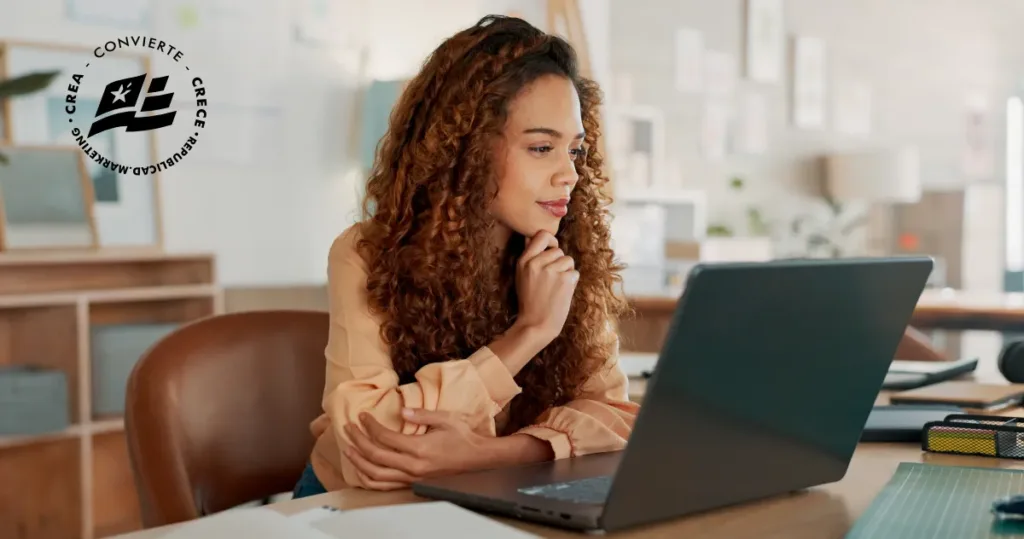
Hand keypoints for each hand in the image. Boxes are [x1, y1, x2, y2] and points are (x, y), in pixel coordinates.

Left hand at [343, 409, 493, 488]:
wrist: (477, 457)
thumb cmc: (463, 436)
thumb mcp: (445, 418)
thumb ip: (422, 414)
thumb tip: (402, 411)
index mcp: (419, 448)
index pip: (385, 438)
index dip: (370, 426)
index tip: (362, 416)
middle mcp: (413, 466)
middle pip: (375, 456)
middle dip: (358, 441)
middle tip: (348, 429)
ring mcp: (412, 477)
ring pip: (376, 475)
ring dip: (359, 462)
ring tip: (348, 449)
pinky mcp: (414, 483)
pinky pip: (385, 485)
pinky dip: (370, 478)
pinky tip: (362, 469)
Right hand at [514, 231, 578, 343]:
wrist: (535, 325)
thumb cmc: (530, 302)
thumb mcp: (522, 276)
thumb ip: (529, 257)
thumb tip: (532, 237)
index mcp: (524, 261)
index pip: (542, 235)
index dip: (551, 242)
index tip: (552, 251)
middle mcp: (536, 263)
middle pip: (559, 250)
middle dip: (560, 263)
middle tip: (552, 280)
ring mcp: (551, 271)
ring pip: (568, 261)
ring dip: (567, 273)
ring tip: (556, 287)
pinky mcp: (564, 280)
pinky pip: (575, 273)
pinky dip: (572, 283)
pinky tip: (562, 293)